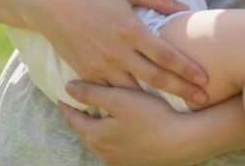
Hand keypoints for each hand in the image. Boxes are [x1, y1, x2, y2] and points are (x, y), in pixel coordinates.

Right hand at [30, 0, 208, 105]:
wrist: (50, 4)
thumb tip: (184, 9)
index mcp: (130, 30)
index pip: (165, 55)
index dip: (187, 69)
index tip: (204, 79)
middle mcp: (117, 52)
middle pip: (156, 78)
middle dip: (182, 91)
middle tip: (203, 100)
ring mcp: (100, 67)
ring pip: (134, 92)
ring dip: (156, 102)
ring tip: (178, 108)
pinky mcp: (87, 74)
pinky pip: (110, 93)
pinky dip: (127, 101)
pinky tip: (142, 106)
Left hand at [57, 83, 200, 165]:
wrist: (183, 141)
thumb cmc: (151, 116)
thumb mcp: (120, 99)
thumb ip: (92, 93)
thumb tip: (68, 88)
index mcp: (96, 136)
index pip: (74, 119)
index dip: (67, 106)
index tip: (61, 97)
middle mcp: (103, 152)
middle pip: (85, 132)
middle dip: (80, 118)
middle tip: (76, 105)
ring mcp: (119, 160)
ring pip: (100, 142)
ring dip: (95, 129)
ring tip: (95, 116)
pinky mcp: (133, 162)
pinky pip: (114, 148)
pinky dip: (110, 137)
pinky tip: (118, 129)